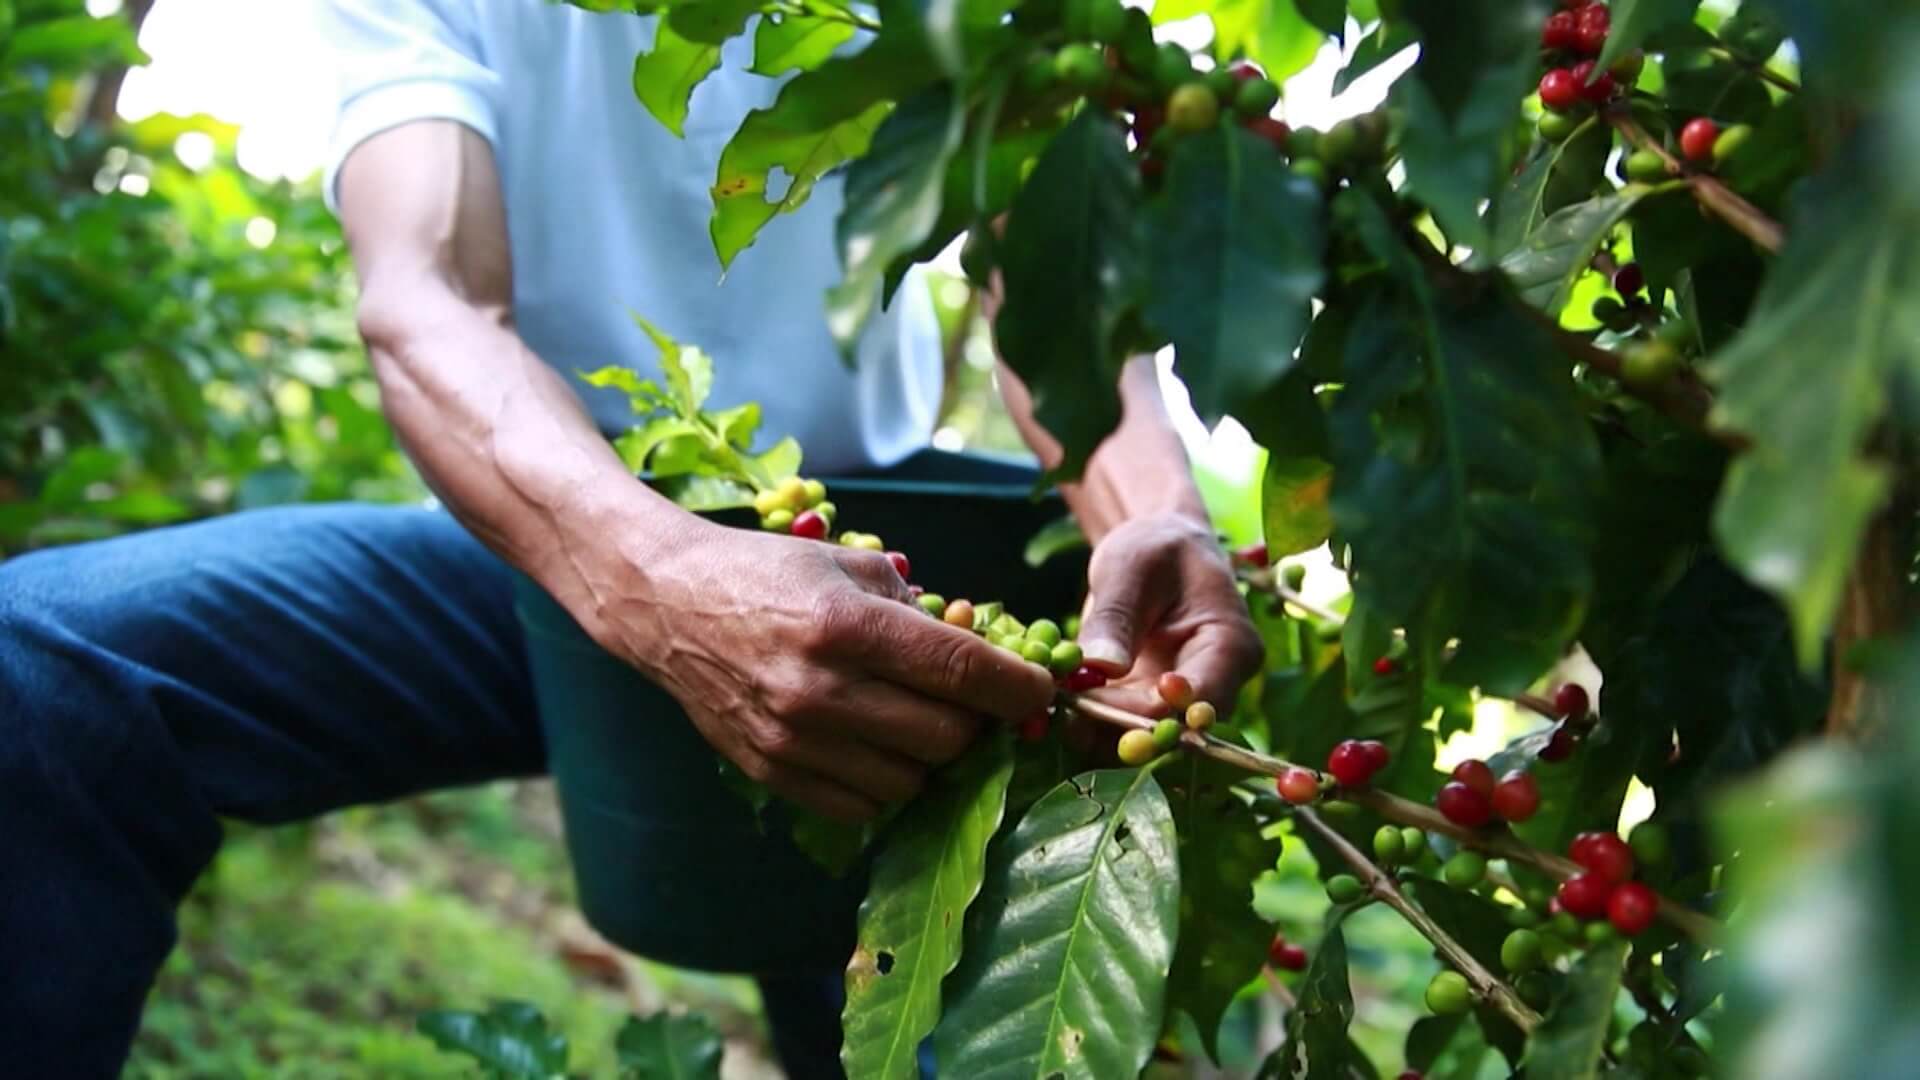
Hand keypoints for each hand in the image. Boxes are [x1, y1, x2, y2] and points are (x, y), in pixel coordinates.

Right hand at [578, 517, 1055, 822]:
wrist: (664, 603)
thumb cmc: (764, 572)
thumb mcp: (846, 563)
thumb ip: (916, 606)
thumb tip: (981, 647)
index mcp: (846, 626)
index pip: (960, 672)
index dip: (1016, 689)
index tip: (1038, 693)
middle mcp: (821, 690)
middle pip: (946, 738)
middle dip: (974, 724)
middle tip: (973, 705)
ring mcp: (794, 739)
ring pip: (911, 782)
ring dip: (930, 759)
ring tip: (918, 722)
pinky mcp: (772, 772)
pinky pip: (862, 805)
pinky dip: (886, 783)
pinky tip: (877, 746)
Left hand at [1075, 512, 1263, 715]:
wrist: (1156, 548)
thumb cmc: (1154, 547)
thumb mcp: (1130, 567)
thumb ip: (1117, 616)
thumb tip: (1102, 667)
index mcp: (1232, 647)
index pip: (1198, 700)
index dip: (1149, 712)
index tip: (1095, 698)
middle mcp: (1216, 685)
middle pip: (1175, 732)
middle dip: (1120, 730)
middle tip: (1068, 717)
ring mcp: (1184, 701)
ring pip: (1148, 741)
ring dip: (1103, 735)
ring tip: (1059, 713)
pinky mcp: (1151, 705)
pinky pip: (1126, 730)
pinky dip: (1094, 726)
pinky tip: (1060, 711)